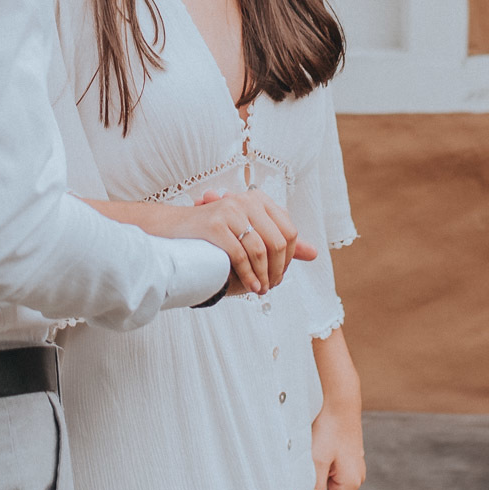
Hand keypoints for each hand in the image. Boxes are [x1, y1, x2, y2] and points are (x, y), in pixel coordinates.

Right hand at [186, 188, 315, 294]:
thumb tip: (314, 253)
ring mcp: (231, 210)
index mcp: (259, 199)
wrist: (174, 229)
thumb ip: (280, 241)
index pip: (289, 231)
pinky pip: (240, 255)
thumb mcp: (250, 232)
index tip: (280, 274)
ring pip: (261, 250)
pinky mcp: (215, 224)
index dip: (289, 258)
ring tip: (260, 290)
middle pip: (279, 241)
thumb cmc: (215, 233)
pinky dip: (248, 275)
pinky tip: (249, 287)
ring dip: (264, 276)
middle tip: (271, 286)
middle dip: (278, 270)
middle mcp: (247, 200)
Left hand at [308, 405, 364, 489]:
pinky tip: (312, 460)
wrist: (340, 400)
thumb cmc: (330, 427)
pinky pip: (334, 471)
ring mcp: (353, 465)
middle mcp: (356, 477)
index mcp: (351, 483)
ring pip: (333, 485)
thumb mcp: (317, 460)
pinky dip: (323, 471)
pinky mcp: (347, 455)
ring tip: (304, 470)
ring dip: (319, 483)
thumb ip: (314, 488)